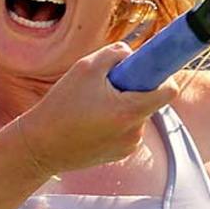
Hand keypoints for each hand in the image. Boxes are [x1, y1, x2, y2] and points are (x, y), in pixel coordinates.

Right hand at [17, 43, 181, 174]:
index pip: (168, 91)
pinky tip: (92, 123)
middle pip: (149, 101)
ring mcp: (129, 146)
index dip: (162, 75)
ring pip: (137, 115)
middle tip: (106, 87)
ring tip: (93, 107)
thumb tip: (131, 54)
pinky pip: (128, 130)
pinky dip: (117, 122)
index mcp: (130, 110)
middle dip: (133, 90)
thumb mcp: (85, 68)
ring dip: (124, 107)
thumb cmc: (61, 106)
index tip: (150, 68)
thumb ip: (114, 53)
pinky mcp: (120, 155)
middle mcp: (135, 132)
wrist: (40, 147)